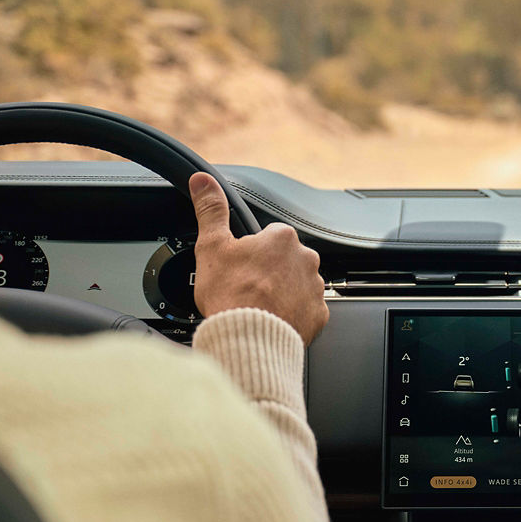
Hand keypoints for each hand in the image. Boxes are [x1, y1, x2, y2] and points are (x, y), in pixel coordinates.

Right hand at [189, 172, 329, 343]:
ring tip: (257, 305)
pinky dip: (291, 313)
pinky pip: (305, 309)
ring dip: (280, 292)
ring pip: (295, 283)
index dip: (250, 252)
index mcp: (282, 238)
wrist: (249, 339)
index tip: (239, 266)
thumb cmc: (232, 296)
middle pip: (283, 260)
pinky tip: (272, 319)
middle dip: (267, 271)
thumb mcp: (212, 247)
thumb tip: (202, 182)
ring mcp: (315, 288)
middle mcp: (306, 259)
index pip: (268, 236)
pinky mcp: (318, 314)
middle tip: (245, 288)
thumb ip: (211, 210)